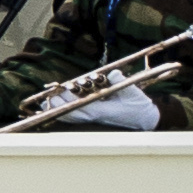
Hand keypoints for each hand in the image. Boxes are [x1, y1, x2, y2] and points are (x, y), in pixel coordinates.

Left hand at [49, 84, 164, 131]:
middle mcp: (96, 115)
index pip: (82, 109)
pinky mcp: (95, 114)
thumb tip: (112, 74)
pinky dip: (67, 108)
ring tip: (48, 100)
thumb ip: (122, 83)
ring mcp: (95, 115)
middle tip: (46, 99)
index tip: (57, 100)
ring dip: (61, 107)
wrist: (145, 118)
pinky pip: (78, 112)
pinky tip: (58, 102)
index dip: (68, 105)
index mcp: (104, 111)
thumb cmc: (139, 106)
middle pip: (73, 113)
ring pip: (74, 113)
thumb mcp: (133, 92)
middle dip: (60, 107)